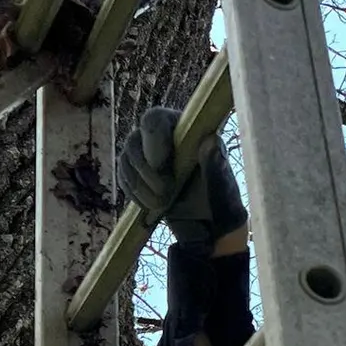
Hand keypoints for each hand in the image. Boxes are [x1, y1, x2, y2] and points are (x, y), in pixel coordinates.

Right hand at [117, 106, 248, 255]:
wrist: (209, 226)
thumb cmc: (221, 201)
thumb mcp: (222, 186)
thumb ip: (215, 165)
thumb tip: (211, 140)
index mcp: (186, 130)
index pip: (155, 119)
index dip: (152, 141)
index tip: (159, 166)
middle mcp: (162, 136)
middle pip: (134, 140)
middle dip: (147, 172)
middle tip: (166, 193)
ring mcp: (145, 154)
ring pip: (126, 160)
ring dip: (141, 186)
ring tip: (162, 204)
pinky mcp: (136, 174)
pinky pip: (124, 178)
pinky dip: (135, 194)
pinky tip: (151, 206)